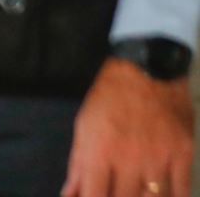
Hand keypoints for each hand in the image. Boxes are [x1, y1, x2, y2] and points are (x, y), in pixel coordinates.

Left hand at [62, 58, 193, 196]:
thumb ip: (79, 165)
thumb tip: (71, 195)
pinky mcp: (184, 154)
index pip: (94, 195)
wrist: (148, 70)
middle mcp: (129, 159)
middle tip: (118, 195)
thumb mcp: (84, 126)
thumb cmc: (109, 98)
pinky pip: (182, 191)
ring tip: (137, 195)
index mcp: (100, 151)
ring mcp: (159, 158)